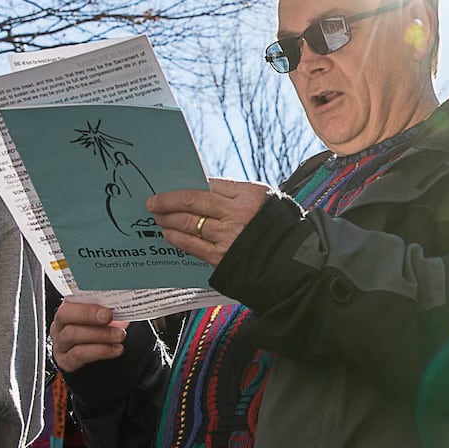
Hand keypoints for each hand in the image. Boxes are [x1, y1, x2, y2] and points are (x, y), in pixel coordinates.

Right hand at [51, 301, 127, 372]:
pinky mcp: (65, 360)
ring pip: (71, 335)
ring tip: (119, 335)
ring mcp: (60, 343)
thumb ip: (106, 308)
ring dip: (99, 334)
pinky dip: (100, 351)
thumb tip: (123, 301)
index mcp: (68, 308)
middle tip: (109, 317)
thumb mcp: (100, 316)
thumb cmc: (95, 330)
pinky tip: (115, 349)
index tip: (105, 305)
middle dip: (89, 314)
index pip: (69, 299)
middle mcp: (60, 324)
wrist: (86, 355)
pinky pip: (78, 355)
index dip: (86, 301)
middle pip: (65, 315)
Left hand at [147, 178, 270, 266]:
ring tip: (159, 217)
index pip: (210, 184)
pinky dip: (177, 238)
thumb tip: (206, 190)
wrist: (293, 263)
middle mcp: (237, 213)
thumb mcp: (264, 202)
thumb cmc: (280, 230)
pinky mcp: (222, 257)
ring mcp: (228, 236)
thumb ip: (237, 195)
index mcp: (249, 194)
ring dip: (169, 219)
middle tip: (154, 201)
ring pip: (189, 222)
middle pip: (193, 200)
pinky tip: (169, 234)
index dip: (188, 184)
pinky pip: (192, 245)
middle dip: (168, 200)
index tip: (174, 186)